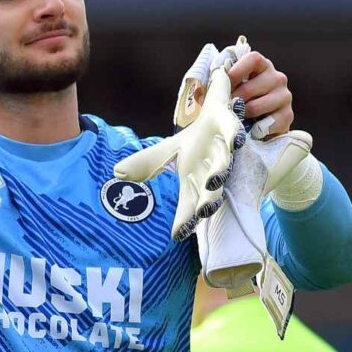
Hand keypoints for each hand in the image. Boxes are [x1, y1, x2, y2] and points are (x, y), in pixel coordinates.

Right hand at [115, 67, 243, 241]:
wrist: (217, 116)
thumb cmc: (194, 141)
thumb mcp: (166, 151)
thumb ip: (145, 164)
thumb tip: (116, 174)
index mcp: (194, 179)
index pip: (189, 203)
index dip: (184, 218)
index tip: (177, 235)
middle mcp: (211, 170)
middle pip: (210, 191)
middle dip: (207, 202)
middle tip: (202, 212)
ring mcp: (223, 152)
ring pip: (223, 165)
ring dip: (218, 173)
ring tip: (212, 182)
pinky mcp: (232, 131)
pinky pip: (234, 134)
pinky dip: (235, 138)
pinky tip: (236, 142)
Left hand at [211, 39, 292, 138]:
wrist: (255, 129)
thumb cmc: (236, 104)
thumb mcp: (226, 90)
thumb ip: (217, 83)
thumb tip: (197, 85)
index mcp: (262, 66)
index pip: (253, 58)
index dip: (236, 71)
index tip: (224, 83)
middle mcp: (277, 77)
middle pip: (251, 86)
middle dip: (234, 99)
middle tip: (225, 108)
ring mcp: (284, 96)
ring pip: (256, 106)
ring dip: (242, 115)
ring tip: (237, 119)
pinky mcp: (288, 115)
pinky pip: (269, 123)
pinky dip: (256, 129)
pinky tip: (252, 130)